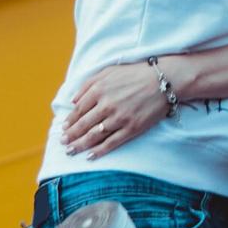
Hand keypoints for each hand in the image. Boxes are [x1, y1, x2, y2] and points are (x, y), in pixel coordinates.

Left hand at [61, 60, 179, 158]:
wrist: (164, 80)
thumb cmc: (136, 74)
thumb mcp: (109, 71)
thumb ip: (88, 84)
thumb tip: (73, 100)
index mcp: (99, 90)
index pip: (78, 110)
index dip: (70, 121)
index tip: (64, 128)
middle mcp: (106, 105)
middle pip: (83, 124)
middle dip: (71, 135)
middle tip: (63, 143)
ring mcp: (119, 118)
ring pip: (94, 135)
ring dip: (80, 145)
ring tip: (71, 151)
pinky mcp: (132, 128)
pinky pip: (111, 143)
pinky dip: (99, 151)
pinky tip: (90, 156)